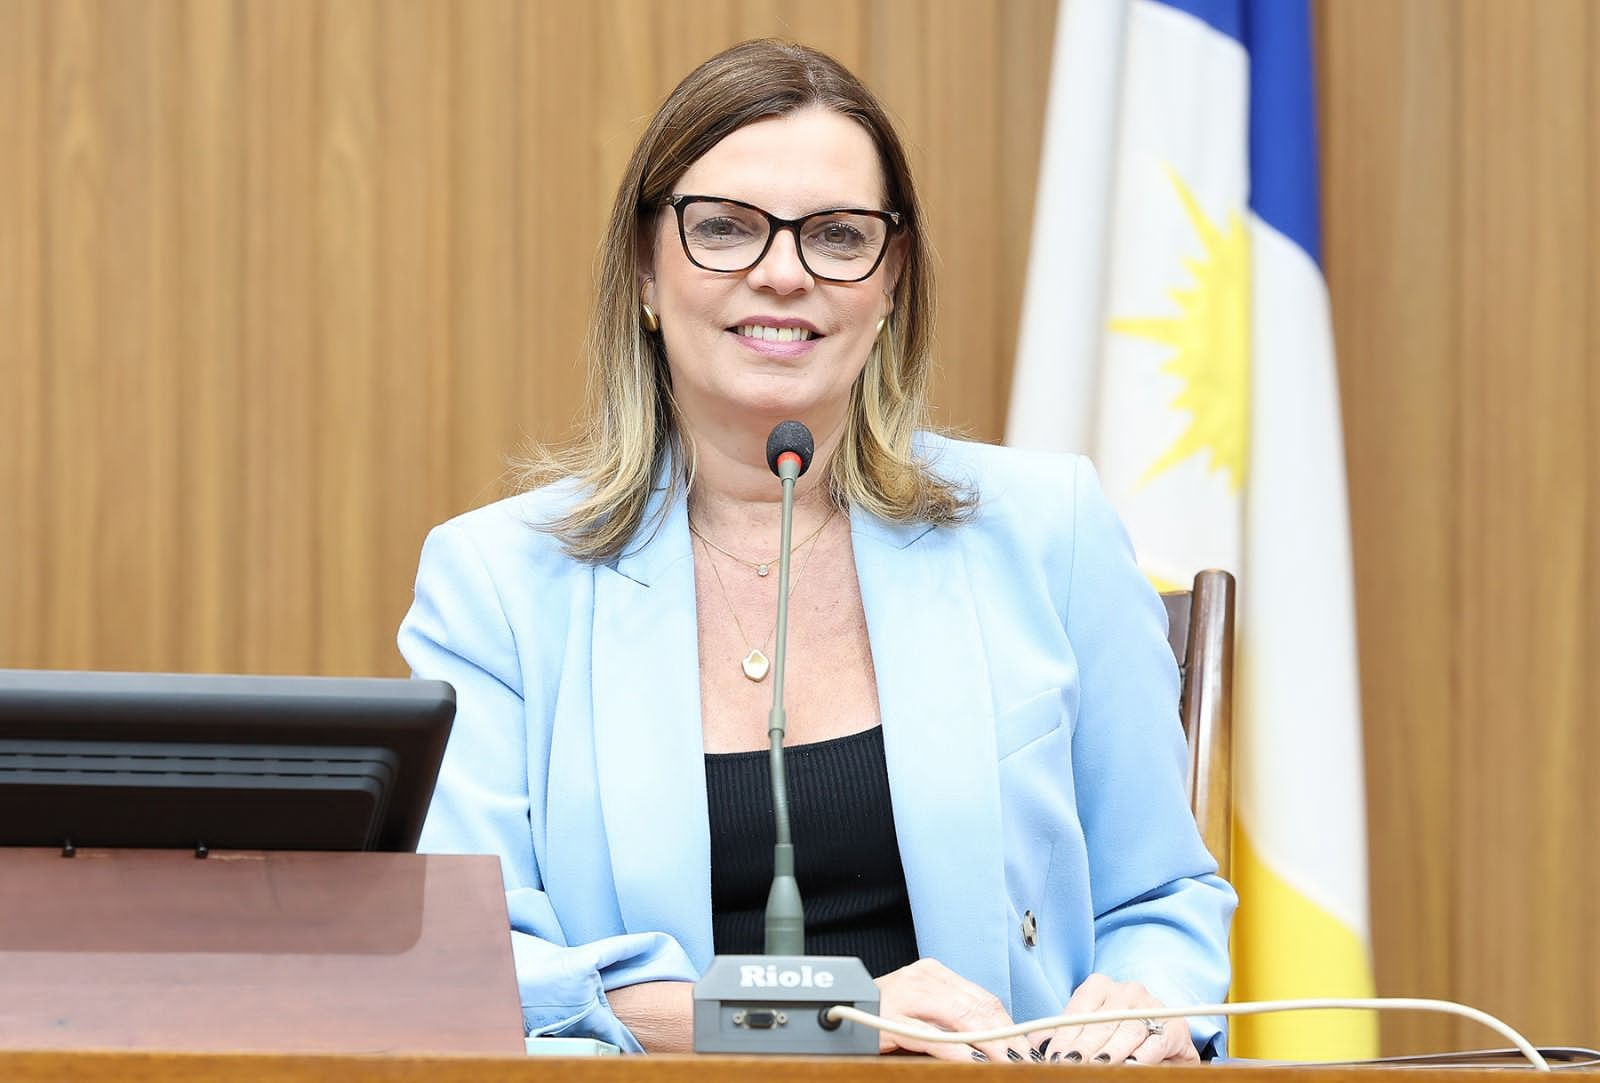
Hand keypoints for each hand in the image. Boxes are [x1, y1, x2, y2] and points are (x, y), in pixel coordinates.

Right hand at [873, 958, 1037, 1063]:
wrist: (839, 1014)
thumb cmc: (882, 1018)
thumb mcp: (921, 1013)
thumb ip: (952, 1021)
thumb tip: (993, 1043)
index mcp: (932, 973)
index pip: (983, 998)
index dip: (1009, 1025)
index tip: (1026, 1048)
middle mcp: (921, 977)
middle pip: (978, 1007)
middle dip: (1006, 1037)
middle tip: (1024, 1060)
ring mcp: (904, 995)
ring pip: (961, 1019)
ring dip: (990, 1046)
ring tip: (1007, 1063)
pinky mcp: (890, 1019)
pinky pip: (933, 1037)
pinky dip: (959, 1053)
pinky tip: (974, 1063)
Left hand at [1033, 973, 1197, 1064]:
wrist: (1162, 1043)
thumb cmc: (1117, 1036)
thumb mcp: (1088, 1031)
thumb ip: (1064, 1035)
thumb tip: (1032, 1044)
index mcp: (1101, 986)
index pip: (1079, 1011)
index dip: (1065, 1037)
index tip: (1054, 1056)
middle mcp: (1127, 991)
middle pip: (1101, 1023)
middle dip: (1084, 1049)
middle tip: (1069, 1065)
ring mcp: (1152, 1006)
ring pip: (1127, 1031)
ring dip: (1110, 1053)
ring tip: (1097, 1067)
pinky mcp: (1175, 1026)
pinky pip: (1156, 1042)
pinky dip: (1142, 1056)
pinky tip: (1130, 1067)